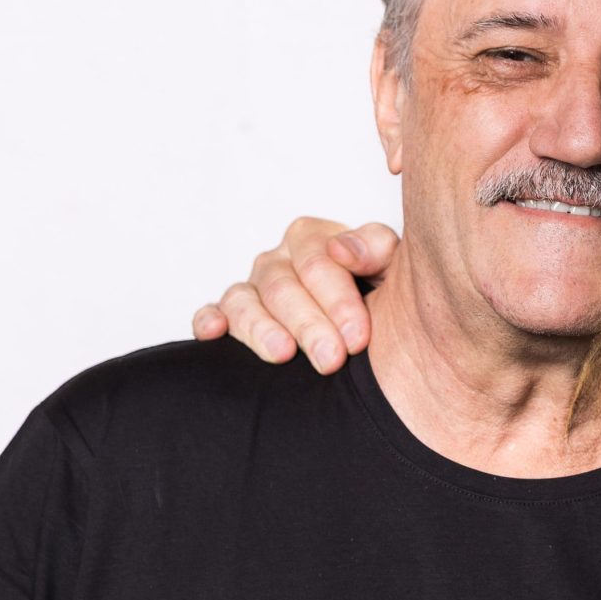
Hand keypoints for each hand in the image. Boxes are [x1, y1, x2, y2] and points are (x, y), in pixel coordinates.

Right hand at [190, 217, 396, 373]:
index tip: (358, 338)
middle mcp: (278, 261)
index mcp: (313, 239)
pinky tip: (216, 333)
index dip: (338, 300)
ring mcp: (251, 288)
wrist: (373, 328)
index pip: (317, 260)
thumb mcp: (391, 269)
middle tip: (331, 360)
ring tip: (283, 354)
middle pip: (282, 286)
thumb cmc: (381, 295)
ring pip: (244, 301)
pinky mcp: (231, 316)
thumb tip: (343, 250)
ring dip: (261, 329)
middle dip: (309, 325)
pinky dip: (209, 320)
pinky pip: (211, 313)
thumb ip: (377, 249)